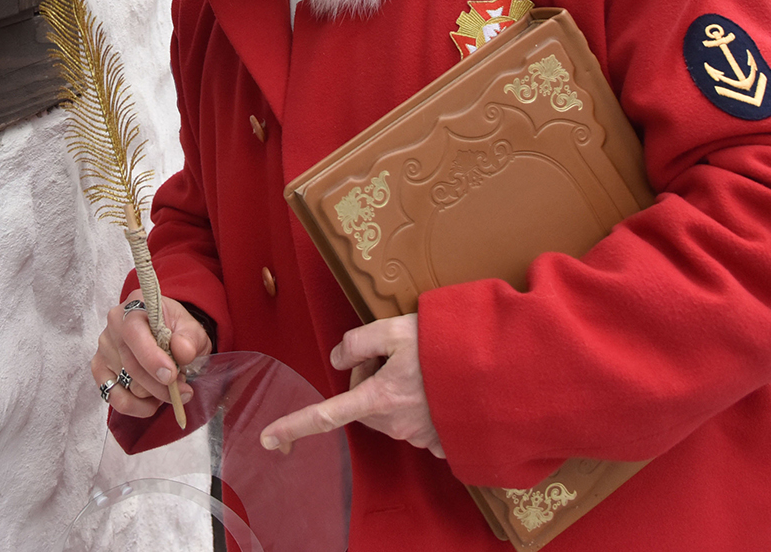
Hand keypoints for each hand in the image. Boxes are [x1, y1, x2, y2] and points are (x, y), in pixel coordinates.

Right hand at [90, 295, 211, 417]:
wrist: (167, 332)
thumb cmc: (177, 330)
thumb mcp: (192, 329)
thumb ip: (190, 339)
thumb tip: (182, 352)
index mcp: (135, 306)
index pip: (134, 333)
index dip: (152, 358)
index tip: (172, 376)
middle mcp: (114, 324)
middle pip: (132, 365)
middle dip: (161, 385)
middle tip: (184, 391)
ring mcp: (104, 347)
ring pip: (128, 385)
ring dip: (154, 394)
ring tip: (169, 388)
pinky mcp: (99, 368)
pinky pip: (113, 397)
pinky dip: (137, 406)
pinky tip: (152, 402)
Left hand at [259, 314, 443, 456]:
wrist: (502, 373)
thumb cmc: (447, 347)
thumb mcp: (395, 328)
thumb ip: (358, 340)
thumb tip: (338, 358)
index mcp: (378, 397)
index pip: (326, 414)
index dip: (294, 425)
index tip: (268, 439)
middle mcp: (395, 423)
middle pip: (363, 403)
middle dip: (370, 379)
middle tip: (397, 354)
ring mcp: (420, 436)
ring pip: (390, 412)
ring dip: (397, 390)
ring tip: (426, 366)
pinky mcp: (443, 442)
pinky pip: (419, 424)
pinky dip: (423, 406)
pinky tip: (440, 389)